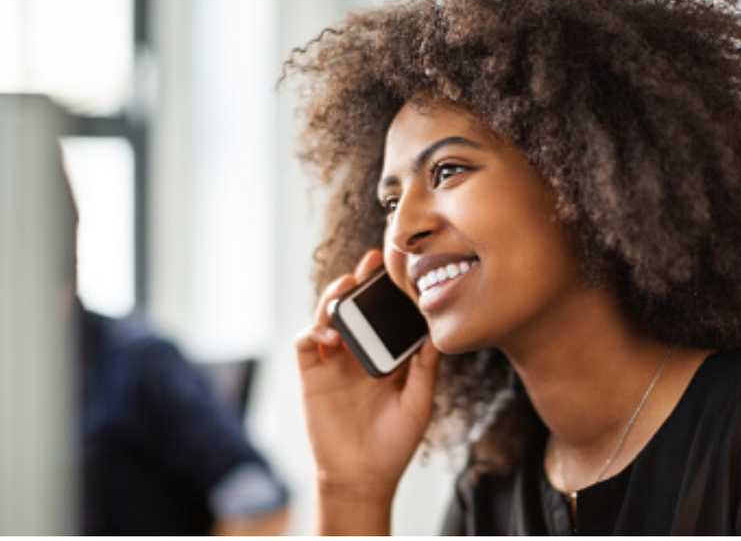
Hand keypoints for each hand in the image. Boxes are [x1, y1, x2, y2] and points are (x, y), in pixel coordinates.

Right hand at [292, 249, 439, 523]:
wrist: (363, 477)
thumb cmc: (395, 442)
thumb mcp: (419, 402)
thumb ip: (425, 367)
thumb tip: (434, 332)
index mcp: (385, 355)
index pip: (384, 313)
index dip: (387, 290)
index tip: (398, 268)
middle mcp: (358, 352)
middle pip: (354, 306)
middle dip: (359, 281)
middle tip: (370, 262)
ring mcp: (333, 362)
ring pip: (327, 316)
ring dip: (333, 298)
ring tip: (346, 287)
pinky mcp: (312, 375)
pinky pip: (306, 342)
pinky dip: (314, 330)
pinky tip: (331, 336)